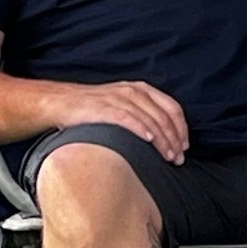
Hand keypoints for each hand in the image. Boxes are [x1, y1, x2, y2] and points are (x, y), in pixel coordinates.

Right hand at [53, 80, 189, 163]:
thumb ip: (143, 113)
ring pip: (150, 120)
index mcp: (142, 90)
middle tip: (179, 158)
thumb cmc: (93, 108)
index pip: (172, 108)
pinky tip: (149, 140)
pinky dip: (141, 129)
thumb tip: (163, 137)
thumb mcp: (123, 104)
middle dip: (175, 139)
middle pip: (164, 117)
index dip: (182, 128)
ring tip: (168, 157)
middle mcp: (134, 91)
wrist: (61, 103)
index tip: (185, 146)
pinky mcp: (104, 108)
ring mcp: (119, 98)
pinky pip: (128, 118)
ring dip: (163, 140)